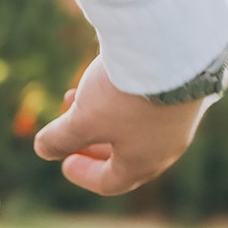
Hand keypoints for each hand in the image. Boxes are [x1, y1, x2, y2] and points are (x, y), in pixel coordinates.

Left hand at [33, 56, 206, 197]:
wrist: (171, 45)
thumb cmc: (125, 94)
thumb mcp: (83, 120)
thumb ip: (61, 139)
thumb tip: (43, 150)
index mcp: (145, 162)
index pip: (112, 182)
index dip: (83, 175)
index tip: (63, 163)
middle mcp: (168, 144)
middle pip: (124, 156)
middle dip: (90, 145)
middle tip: (66, 133)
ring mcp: (180, 115)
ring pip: (134, 126)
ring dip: (100, 117)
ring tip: (73, 96)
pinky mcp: (185, 88)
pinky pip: (149, 102)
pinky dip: (122, 98)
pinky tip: (103, 76)